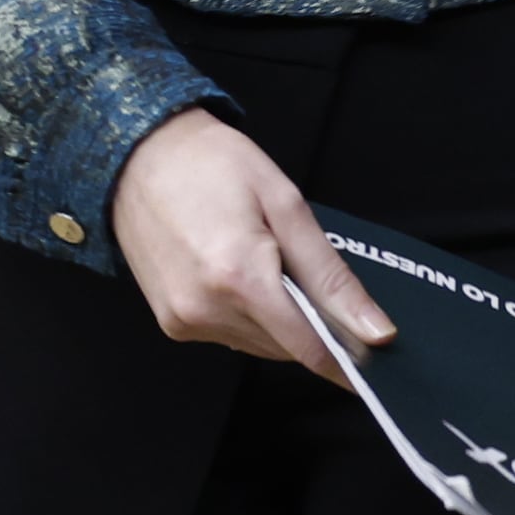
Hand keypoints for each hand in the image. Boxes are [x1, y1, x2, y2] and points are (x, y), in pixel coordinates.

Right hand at [110, 107, 396, 384]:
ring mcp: (185, 321)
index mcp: (240, 277)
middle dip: (312, 324)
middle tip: (310, 275)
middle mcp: (207, 310)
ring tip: (266, 263)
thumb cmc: (212, 164)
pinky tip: (240, 275)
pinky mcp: (172, 323)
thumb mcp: (286, 204)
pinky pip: (231, 336)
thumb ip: (331, 276)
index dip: (347, 358)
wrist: (138, 154)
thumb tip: (376, 333)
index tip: (376, 360)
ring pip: (261, 345)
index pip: (310, 347)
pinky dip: (249, 316)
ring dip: (279, 319)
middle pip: (288, 348)